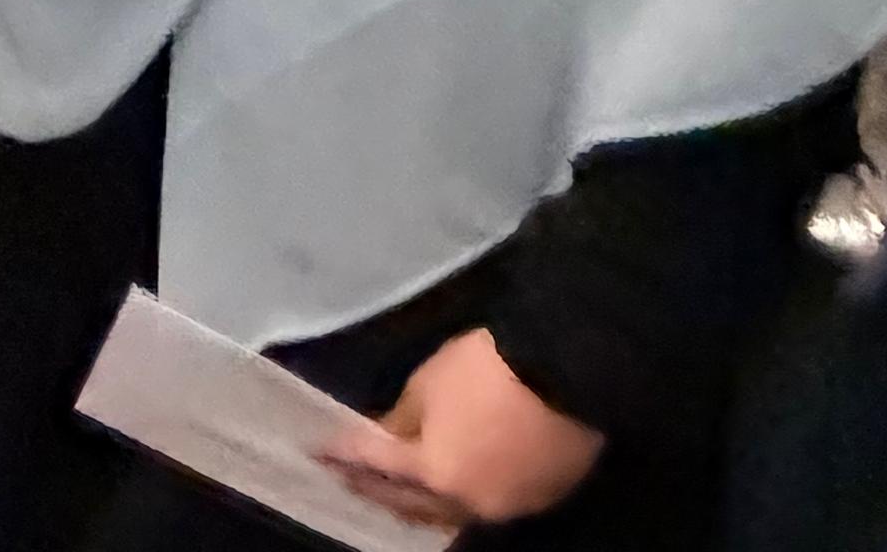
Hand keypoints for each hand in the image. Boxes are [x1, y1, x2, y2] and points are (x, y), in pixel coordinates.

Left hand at [324, 329, 602, 530]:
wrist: (569, 372)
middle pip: (409, 503)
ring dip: (413, 505)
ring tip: (387, 494)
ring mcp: (503, 509)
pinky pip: (481, 511)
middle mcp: (467, 504)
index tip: (317, 451)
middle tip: (345, 478)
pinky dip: (453, 503)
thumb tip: (386, 436)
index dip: (344, 455)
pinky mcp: (535, 502)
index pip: (376, 464)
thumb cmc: (490, 370)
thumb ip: (403, 418)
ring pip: (446, 516)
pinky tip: (444, 492)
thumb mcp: (431, 382)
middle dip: (373, 489)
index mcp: (435, 473)